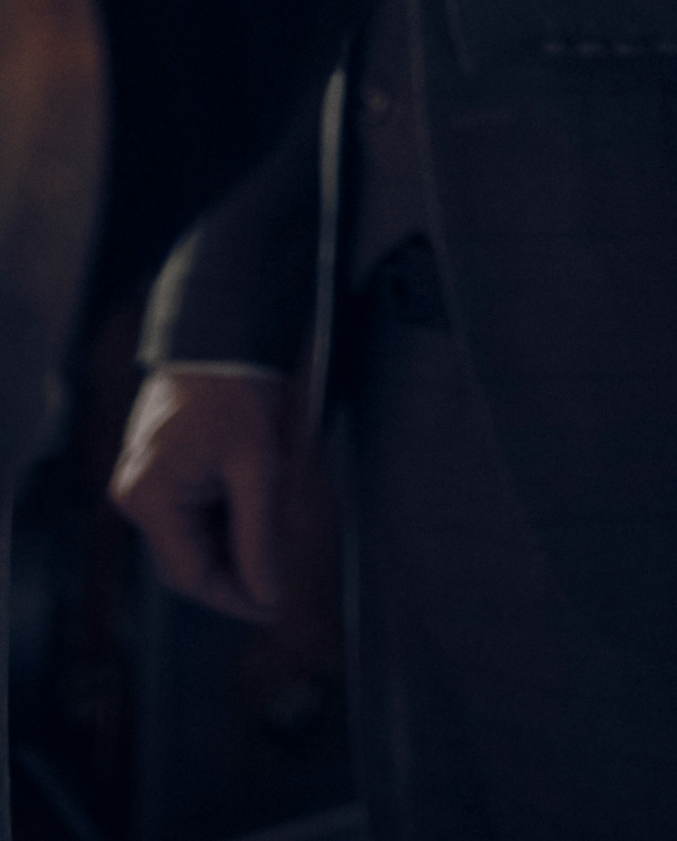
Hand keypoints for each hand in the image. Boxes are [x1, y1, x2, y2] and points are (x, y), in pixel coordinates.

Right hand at [111, 368, 290, 624]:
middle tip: (280, 574)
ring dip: (232, 540)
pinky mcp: (157, 468)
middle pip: (188, 560)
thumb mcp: (257, 468)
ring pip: (192, 536)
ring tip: (275, 527)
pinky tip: (257, 505)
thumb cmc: (237, 392)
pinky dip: (224, 516)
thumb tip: (266, 595)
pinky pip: (189, 511)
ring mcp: (143, 481)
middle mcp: (135, 495)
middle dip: (235, 568)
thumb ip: (258, 537)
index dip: (233, 596)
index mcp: (150, 499)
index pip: (191, 575)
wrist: (220, 331)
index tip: (272, 606)